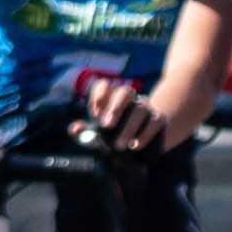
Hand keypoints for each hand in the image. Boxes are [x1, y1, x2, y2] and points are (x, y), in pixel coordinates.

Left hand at [75, 72, 190, 162]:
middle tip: (107, 126)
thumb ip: (85, 131)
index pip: (104, 85)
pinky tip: (135, 146)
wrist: (144, 137)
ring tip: (120, 145)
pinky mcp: (158, 119)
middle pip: (125, 92)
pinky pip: (155, 122)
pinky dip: (145, 134)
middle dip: (116, 108)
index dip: (99, 95)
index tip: (94, 113)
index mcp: (111, 98)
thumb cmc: (116, 132)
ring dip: (129, 127)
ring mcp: (145, 108)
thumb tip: (74, 129)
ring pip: (140, 109)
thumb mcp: (99, 132)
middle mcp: (129, 99)